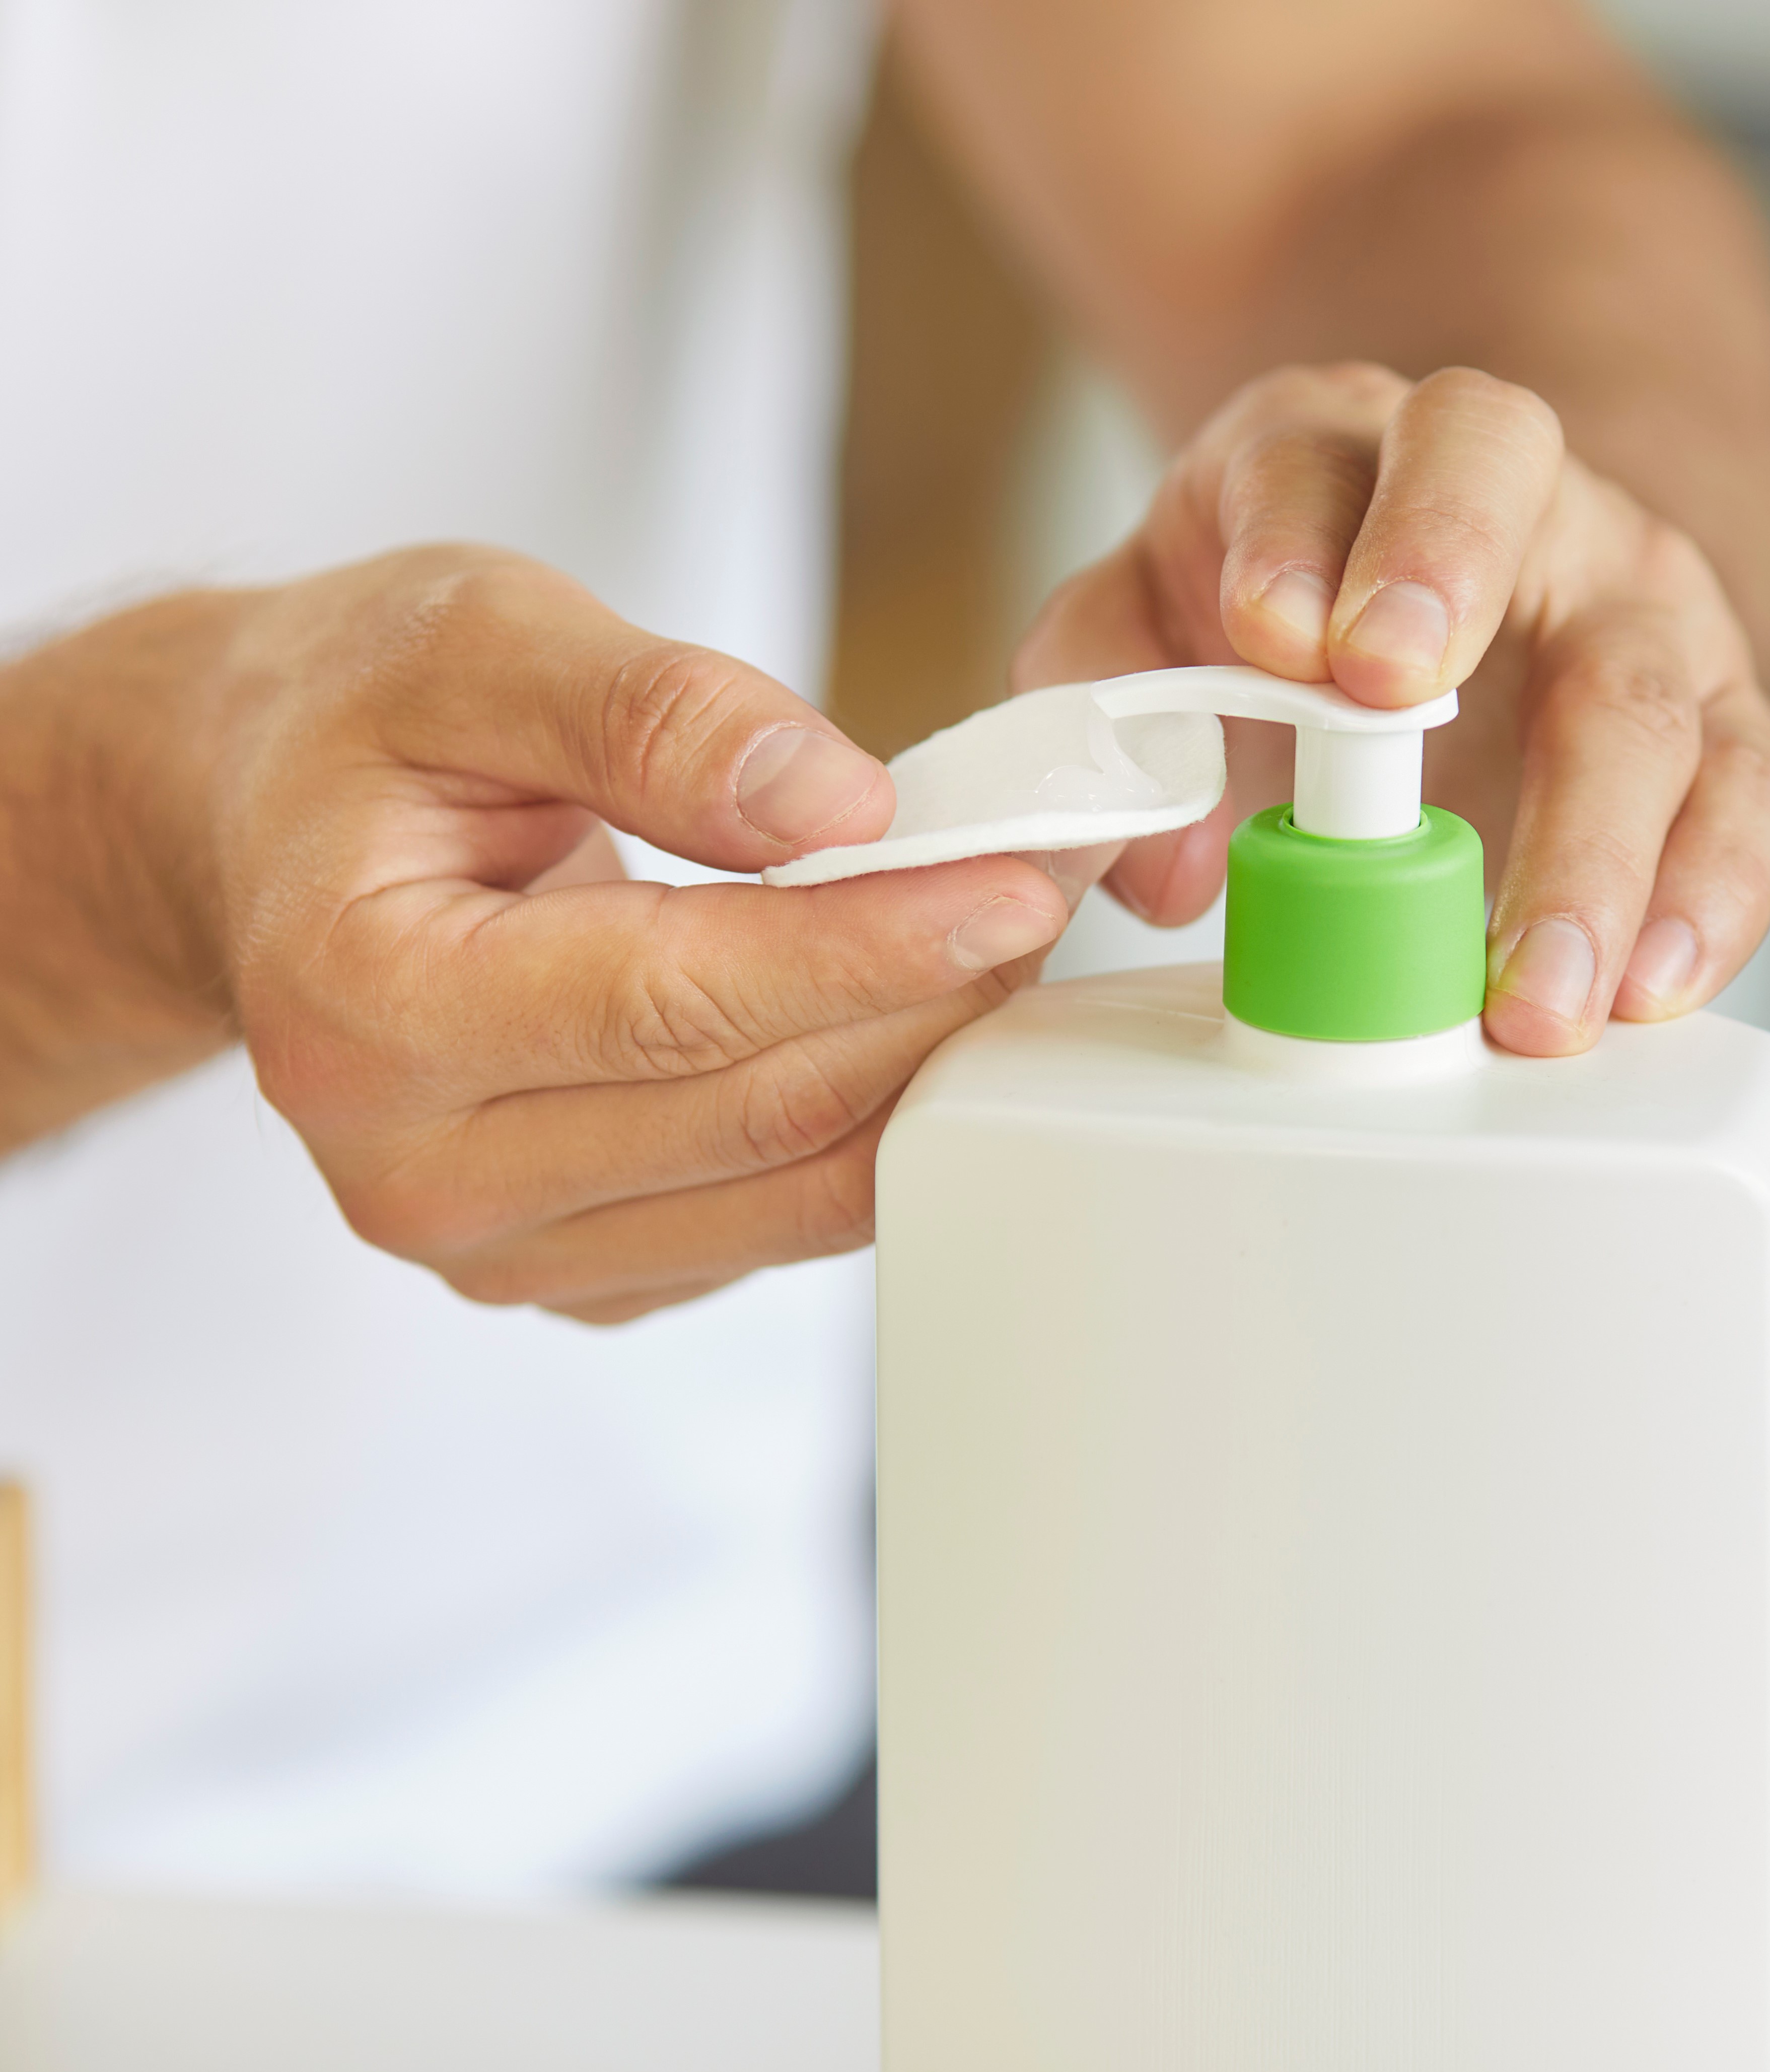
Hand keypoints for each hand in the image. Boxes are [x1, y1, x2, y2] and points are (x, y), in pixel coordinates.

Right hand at [0, 547, 1068, 1318]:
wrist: (263, 838)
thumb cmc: (356, 728)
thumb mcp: (474, 642)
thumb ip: (652, 713)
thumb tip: (839, 803)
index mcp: (367, 1008)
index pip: (677, 1000)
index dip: (873, 944)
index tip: (1021, 881)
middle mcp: (417, 1169)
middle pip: (752, 1113)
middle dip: (927, 1002)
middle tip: (1048, 892)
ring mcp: (495, 1247)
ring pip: (783, 1195)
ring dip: (921, 1076)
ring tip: (1003, 950)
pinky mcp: (572, 1273)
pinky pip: (767, 1225)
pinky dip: (862, 1129)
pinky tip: (907, 1026)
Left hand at [1015, 364, 1769, 1054]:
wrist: (1449, 606)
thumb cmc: (1283, 617)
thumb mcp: (1147, 620)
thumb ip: (1106, 695)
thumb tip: (1169, 870)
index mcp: (1354, 453)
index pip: (1341, 451)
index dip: (1307, 532)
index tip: (1276, 634)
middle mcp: (1522, 502)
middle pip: (1513, 505)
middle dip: (1454, 602)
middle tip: (1392, 714)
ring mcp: (1637, 610)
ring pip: (1647, 694)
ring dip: (1598, 850)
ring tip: (1539, 989)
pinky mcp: (1717, 718)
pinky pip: (1748, 794)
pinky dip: (1709, 896)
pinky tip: (1651, 987)